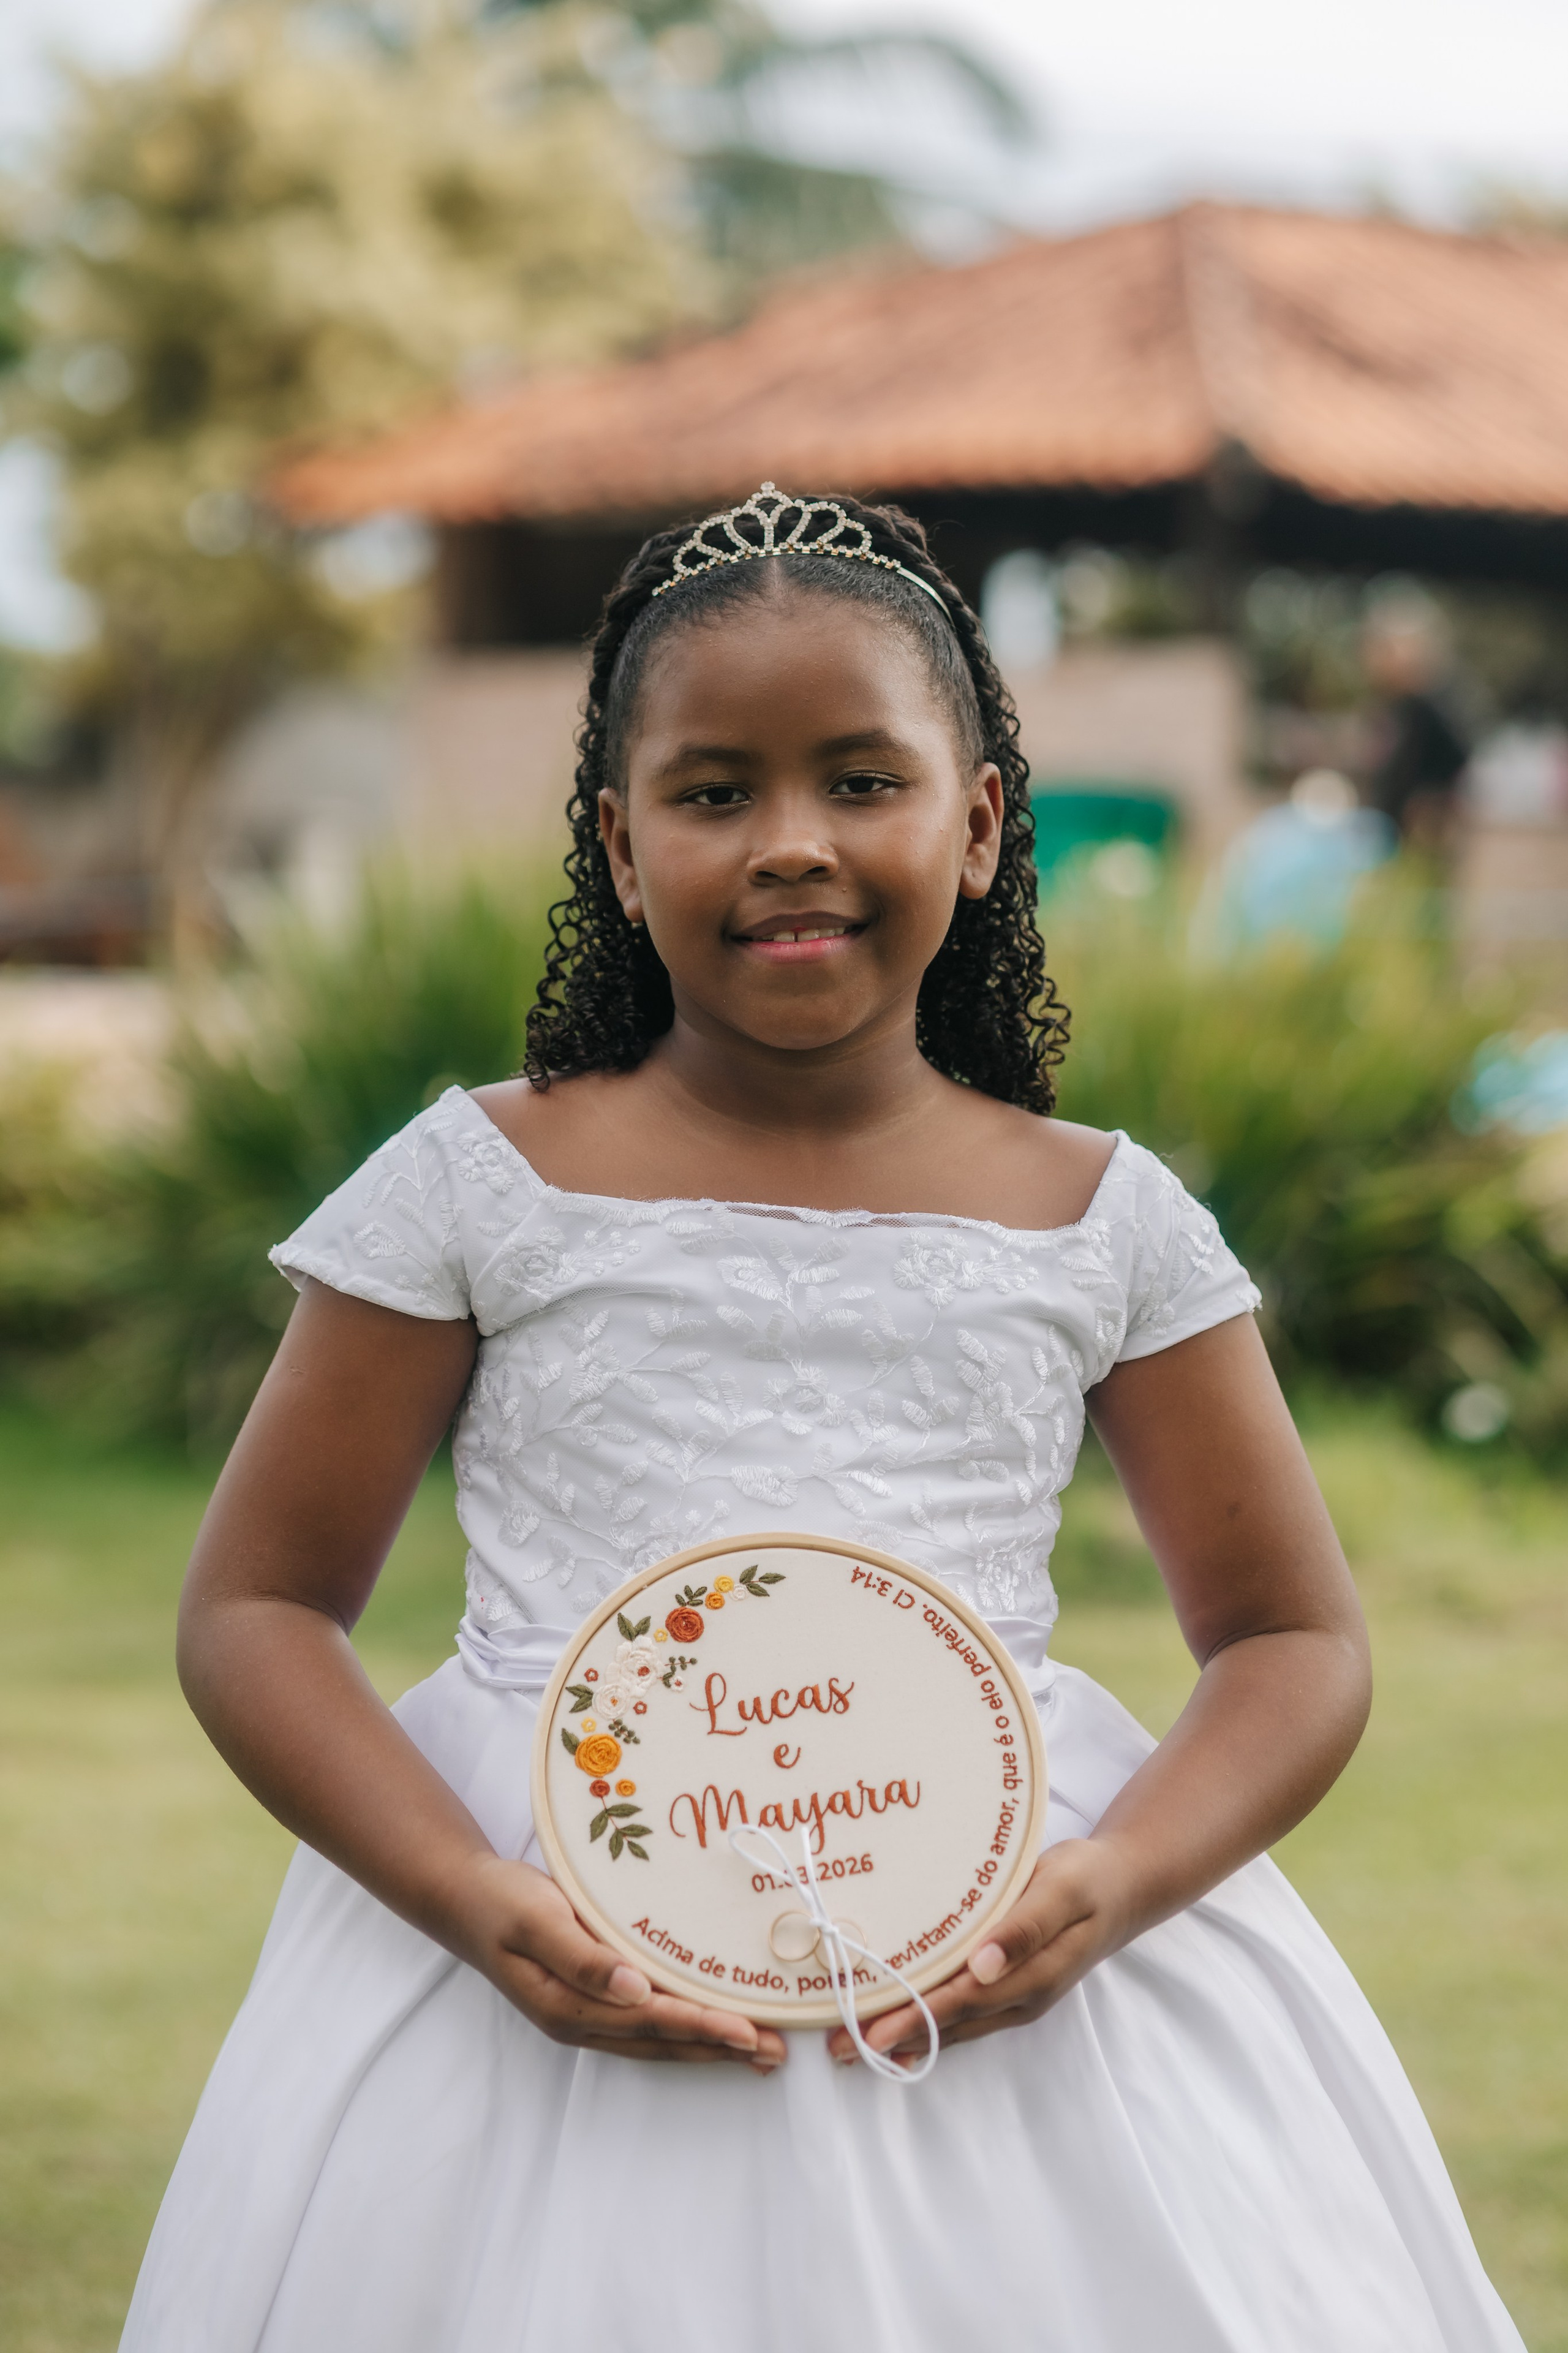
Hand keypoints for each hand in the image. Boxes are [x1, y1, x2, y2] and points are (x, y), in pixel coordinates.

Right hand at [453, 1853, 787, 2070]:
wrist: (464, 1896)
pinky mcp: (590, 1997)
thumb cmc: (500, 1902)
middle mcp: (581, 2020)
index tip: (749, 2032)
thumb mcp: (537, 1919)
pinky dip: (683, 2024)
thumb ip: (583, 1957)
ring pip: (657, 2038)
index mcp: (568, 2006)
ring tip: (758, 2050)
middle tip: (775, 2053)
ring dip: (706, 2044)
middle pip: (661, 2041)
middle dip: (718, 2048)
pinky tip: (708, 2021)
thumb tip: (634, 1991)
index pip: (651, 2021)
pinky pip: (646, 2020)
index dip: (702, 2027)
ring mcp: (585, 2013)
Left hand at [826, 1837, 1135, 2067]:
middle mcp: (1020, 1997)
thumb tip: (982, 1967)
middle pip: (949, 2023)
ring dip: (905, 2035)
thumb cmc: (1088, 1879)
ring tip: (852, 2047)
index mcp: (1033, 1976)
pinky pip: (961, 2012)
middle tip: (839, 2052)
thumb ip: (1024, 1927)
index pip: (961, 2002)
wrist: (1120, 1886)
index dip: (914, 2018)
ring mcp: (1014, 1998)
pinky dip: (927, 2022)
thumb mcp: (1062, 1890)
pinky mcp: (1007, 1987)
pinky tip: (898, 2033)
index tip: (870, 2035)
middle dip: (895, 2037)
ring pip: (952, 2024)